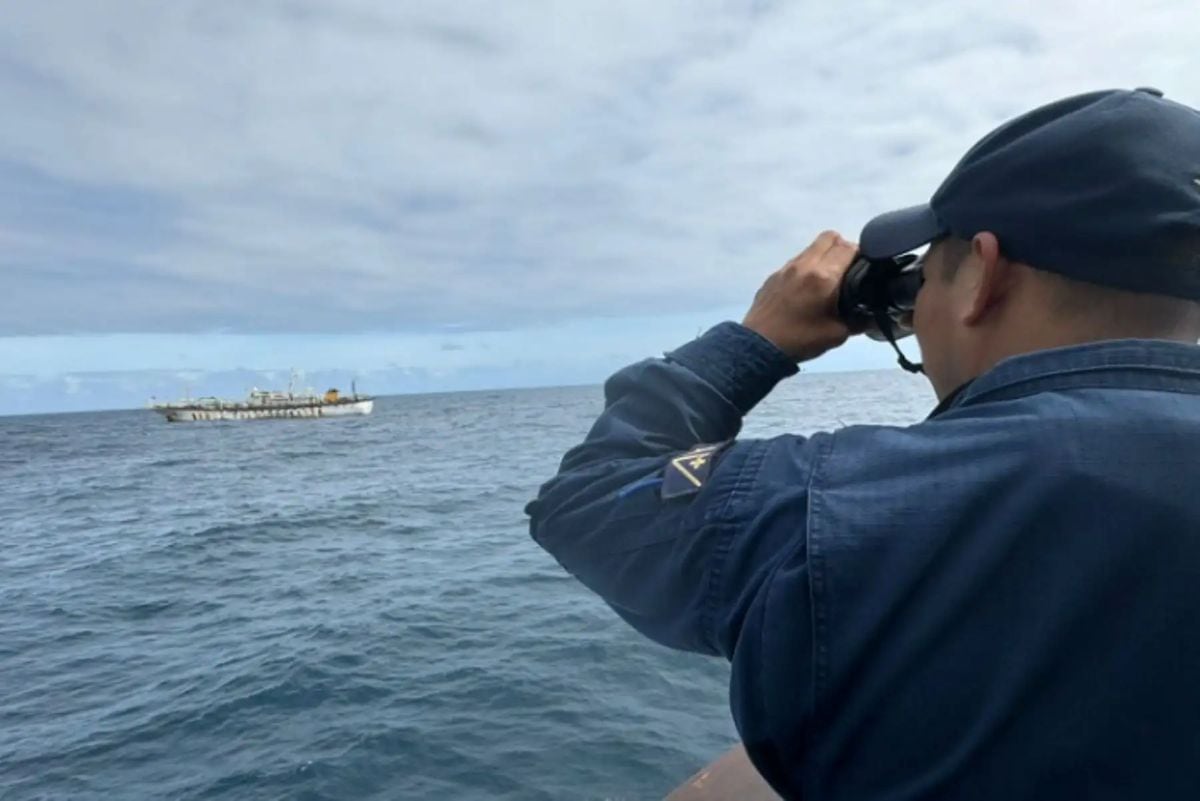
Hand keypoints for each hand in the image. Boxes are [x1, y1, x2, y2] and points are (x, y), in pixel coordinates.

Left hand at [742, 230, 858, 362]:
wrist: (759, 347)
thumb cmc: (799, 340)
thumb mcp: (837, 334)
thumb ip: (859, 320)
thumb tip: (872, 315)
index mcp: (823, 277)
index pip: (848, 247)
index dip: (861, 254)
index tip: (864, 267)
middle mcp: (804, 265)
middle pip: (830, 237)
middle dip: (843, 248)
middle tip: (848, 268)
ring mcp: (786, 268)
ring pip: (811, 247)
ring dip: (824, 255)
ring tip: (828, 279)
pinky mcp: (773, 276)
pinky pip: (796, 261)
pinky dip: (807, 266)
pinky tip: (807, 288)